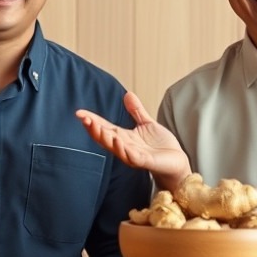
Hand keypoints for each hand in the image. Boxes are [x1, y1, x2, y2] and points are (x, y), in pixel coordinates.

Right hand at [76, 92, 190, 190]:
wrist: (177, 162)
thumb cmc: (161, 146)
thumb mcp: (147, 124)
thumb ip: (137, 111)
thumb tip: (127, 94)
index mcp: (125, 137)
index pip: (104, 128)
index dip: (92, 121)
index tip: (80, 113)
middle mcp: (125, 147)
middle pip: (105, 138)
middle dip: (94, 129)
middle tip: (85, 119)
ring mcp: (133, 155)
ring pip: (115, 148)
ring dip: (105, 139)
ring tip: (97, 128)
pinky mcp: (144, 161)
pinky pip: (131, 156)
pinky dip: (123, 149)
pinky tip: (117, 141)